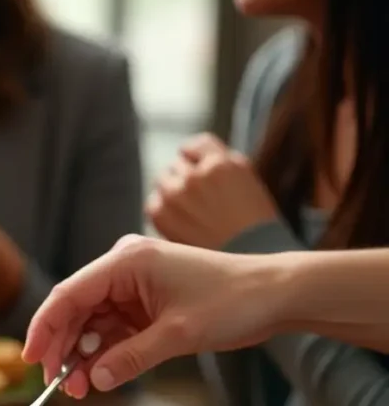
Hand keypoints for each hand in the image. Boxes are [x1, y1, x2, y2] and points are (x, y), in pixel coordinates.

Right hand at [22, 235, 287, 396]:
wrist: (275, 295)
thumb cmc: (232, 302)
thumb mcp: (178, 335)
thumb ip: (131, 357)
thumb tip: (94, 381)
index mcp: (125, 262)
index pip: (68, 294)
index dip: (44, 328)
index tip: (31, 360)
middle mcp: (122, 269)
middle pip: (75, 310)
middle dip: (63, 349)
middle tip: (56, 386)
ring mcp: (132, 286)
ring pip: (91, 323)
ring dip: (82, 355)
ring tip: (80, 389)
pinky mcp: (144, 303)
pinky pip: (111, 329)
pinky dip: (103, 353)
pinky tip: (98, 377)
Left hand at [147, 133, 278, 248]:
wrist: (247, 260)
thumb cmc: (252, 225)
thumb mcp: (246, 180)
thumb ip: (220, 162)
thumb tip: (194, 154)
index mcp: (221, 163)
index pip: (197, 144)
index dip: (197, 157)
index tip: (199, 169)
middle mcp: (196, 175)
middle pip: (177, 165)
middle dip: (185, 178)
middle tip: (198, 200)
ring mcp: (176, 193)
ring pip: (163, 181)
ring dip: (172, 192)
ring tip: (190, 213)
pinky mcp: (160, 213)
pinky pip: (153, 203)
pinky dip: (162, 210)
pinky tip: (180, 223)